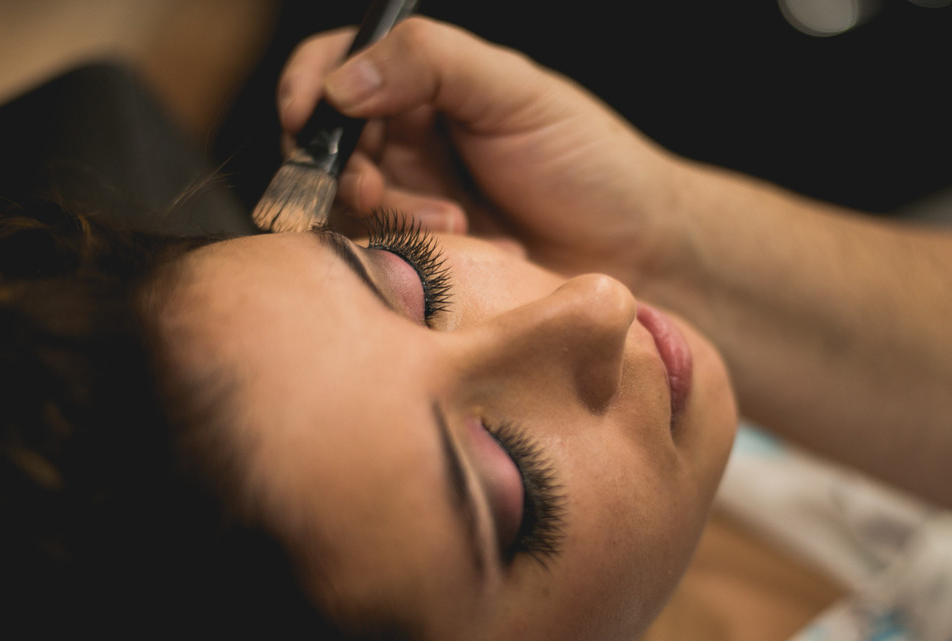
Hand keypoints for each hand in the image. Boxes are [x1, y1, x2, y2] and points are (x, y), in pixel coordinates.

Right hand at [277, 17, 683, 285]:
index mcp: (425, 89)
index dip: (309, 89)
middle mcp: (409, 146)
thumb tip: (344, 77)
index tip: (308, 117)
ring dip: (391, 216)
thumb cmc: (592, 164)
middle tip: (376, 192)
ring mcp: (414, 207)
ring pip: (350, 210)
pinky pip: (385, 259)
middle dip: (343, 169)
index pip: (336, 72)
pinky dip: (417, 255)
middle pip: (327, 150)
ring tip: (456, 225)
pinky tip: (479, 253)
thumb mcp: (517, 93)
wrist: (644, 254)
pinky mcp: (426, 266)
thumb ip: (430, 63)